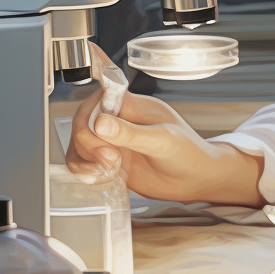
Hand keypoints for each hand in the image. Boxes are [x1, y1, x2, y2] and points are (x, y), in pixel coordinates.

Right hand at [66, 43, 264, 206]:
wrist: (195, 181)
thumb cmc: (188, 154)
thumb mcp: (162, 141)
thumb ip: (131, 133)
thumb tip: (101, 123)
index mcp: (135, 106)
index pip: (103, 93)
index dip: (92, 100)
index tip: (90, 92)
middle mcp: (120, 120)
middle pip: (84, 121)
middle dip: (89, 141)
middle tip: (111, 158)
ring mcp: (113, 141)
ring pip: (79, 142)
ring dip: (86, 158)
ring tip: (111, 168)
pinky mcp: (108, 160)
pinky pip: (81, 161)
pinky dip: (84, 170)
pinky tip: (101, 176)